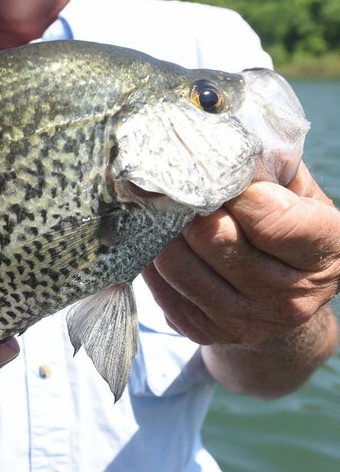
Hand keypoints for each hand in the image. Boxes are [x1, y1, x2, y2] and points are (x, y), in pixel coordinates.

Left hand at [143, 164, 338, 395]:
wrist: (280, 299)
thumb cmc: (287, 228)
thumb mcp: (298, 196)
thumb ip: (270, 170)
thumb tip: (217, 141)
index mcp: (322, 252)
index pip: (270, 218)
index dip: (233, 190)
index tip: (211, 169)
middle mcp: (287, 297)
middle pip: (214, 238)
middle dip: (186, 205)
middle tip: (166, 181)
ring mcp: (243, 320)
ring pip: (178, 264)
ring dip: (158, 230)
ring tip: (152, 205)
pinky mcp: (204, 331)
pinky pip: (160, 288)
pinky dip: (149, 258)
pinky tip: (150, 237)